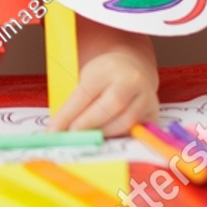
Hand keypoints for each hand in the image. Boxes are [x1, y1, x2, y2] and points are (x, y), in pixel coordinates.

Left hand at [48, 21, 158, 136]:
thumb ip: (73, 104)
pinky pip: (135, 129)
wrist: (131, 68)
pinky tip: (106, 138)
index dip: (68, 115)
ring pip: (125, 121)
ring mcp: (146, 95)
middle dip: (88, 125)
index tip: (53, 131)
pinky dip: (118, 137)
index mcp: (107, 68)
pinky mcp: (153, 111)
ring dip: (103, 133)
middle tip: (72, 136)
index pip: (85, 94)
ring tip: (88, 137)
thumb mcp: (85, 79)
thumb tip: (56, 131)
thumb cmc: (102, 77)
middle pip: (110, 106)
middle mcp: (131, 79)